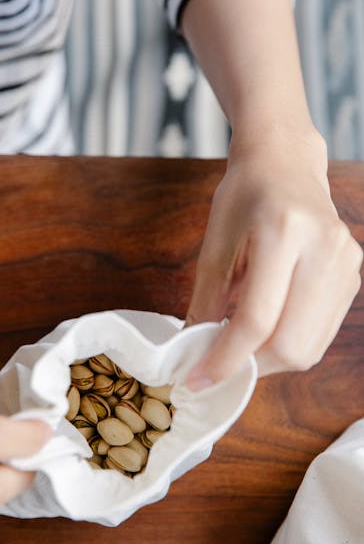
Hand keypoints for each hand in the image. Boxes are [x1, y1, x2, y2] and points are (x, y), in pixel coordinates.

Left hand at [185, 135, 362, 388]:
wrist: (285, 163)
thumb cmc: (244, 196)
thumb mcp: (214, 245)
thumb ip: (205, 302)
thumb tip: (195, 355)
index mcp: (284, 233)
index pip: (257, 320)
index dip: (224, 359)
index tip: (196, 379)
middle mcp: (325, 249)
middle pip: (290, 345)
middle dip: (248, 366)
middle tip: (215, 362)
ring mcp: (347, 264)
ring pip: (308, 348)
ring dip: (268, 360)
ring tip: (239, 343)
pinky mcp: (354, 276)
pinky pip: (320, 334)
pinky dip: (288, 343)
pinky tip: (266, 328)